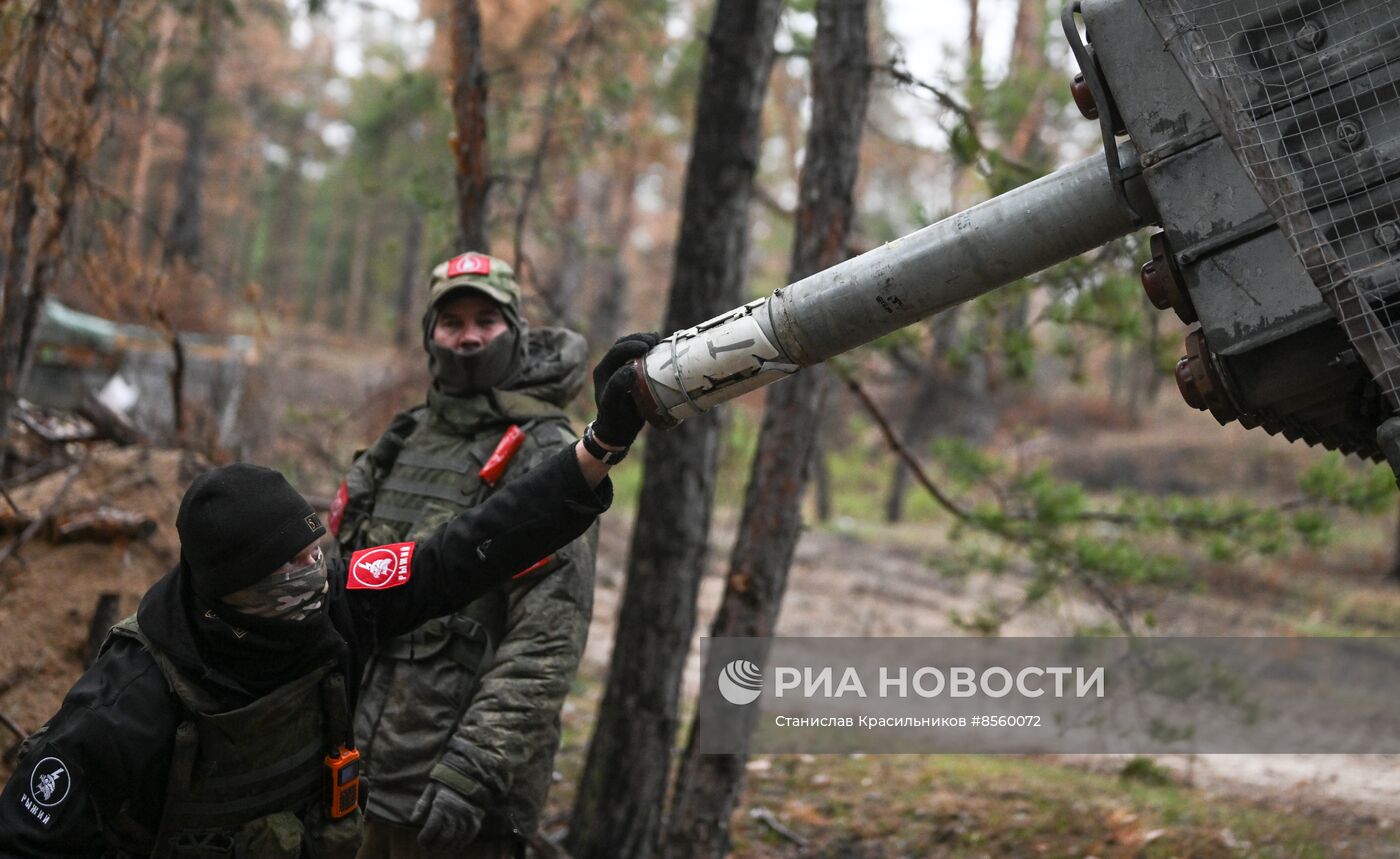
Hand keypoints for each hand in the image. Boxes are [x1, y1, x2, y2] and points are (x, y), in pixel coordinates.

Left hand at [413, 782, 483, 852]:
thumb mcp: (431, 789)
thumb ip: (422, 805)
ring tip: (439, 850)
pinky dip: (461, 844)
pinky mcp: (476, 819)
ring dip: (446, 847)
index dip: (424, 838)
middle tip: (429, 849)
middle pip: (444, 837)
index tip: (421, 841)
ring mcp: (468, 817)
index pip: (431, 828)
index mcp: (442, 805)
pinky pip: (469, 836)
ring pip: (456, 839)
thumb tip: (413, 821)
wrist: (470, 773)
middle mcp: (456, 812)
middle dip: (434, 846)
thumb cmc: (447, 781)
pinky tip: (454, 848)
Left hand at [591, 332, 659, 447]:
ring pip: (631, 346)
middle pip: (624, 344)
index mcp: (603, 371)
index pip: (616, 351)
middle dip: (639, 339)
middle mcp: (610, 366)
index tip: (647, 347)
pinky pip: (639, 355)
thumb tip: (629, 369)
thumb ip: (617, 387)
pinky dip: (649, 349)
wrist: (618, 431)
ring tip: (657, 340)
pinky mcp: (632, 371)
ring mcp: (620, 367)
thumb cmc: (615, 420)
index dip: (631, 345)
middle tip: (655, 341)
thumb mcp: (612, 405)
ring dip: (644, 341)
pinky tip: (660, 346)